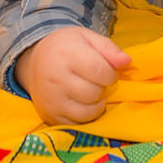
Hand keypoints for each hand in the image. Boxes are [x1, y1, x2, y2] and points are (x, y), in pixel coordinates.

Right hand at [15, 26, 130, 124]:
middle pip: (94, 93)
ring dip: (96, 104)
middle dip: (103, 88)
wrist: (36, 60)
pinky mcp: (49, 115)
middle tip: (97, 80)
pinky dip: (85, 116)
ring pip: (87, 112)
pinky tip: (82, 102)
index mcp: (66, 55)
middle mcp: (55, 78)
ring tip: (91, 92)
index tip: (108, 71)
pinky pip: (76, 124)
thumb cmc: (67, 47)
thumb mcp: (88, 38)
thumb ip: (109, 48)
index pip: (99, 71)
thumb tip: (126, 62)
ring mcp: (51, 99)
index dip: (111, 73)